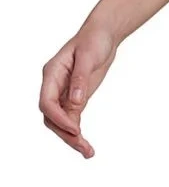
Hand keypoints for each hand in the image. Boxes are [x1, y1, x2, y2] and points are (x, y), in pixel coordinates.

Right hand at [39, 24, 117, 157]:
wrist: (103, 34)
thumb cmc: (94, 39)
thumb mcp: (88, 56)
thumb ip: (80, 79)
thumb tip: (75, 102)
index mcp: (52, 73)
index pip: (47, 102)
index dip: (58, 117)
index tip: (75, 129)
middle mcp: (53, 86)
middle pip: (51, 116)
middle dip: (65, 133)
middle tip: (83, 146)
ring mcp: (63, 93)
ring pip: (60, 121)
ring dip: (71, 137)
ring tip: (88, 152)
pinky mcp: (75, 97)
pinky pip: (72, 118)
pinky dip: (77, 131)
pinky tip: (85, 145)